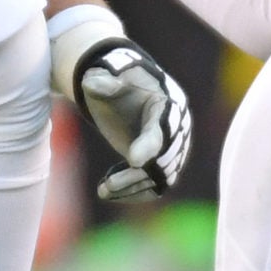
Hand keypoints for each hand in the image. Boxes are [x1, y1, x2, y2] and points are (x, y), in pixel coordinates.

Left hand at [50, 8, 193, 201]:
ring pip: (160, 178)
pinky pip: (154, 186)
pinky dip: (133, 193)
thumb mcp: (110, 76)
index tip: (133, 160)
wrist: (125, 90)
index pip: (165, 129)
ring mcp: (173, 150)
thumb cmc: (119, 82)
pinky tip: (107, 192)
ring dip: (132, 187)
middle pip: (164, 160)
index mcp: (170, 105)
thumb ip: (104, 80)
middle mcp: (178, 130)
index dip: (150, 145)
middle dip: (136, 175)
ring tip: (103, 191)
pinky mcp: (162, 165)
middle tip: (108, 184)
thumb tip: (91, 83)